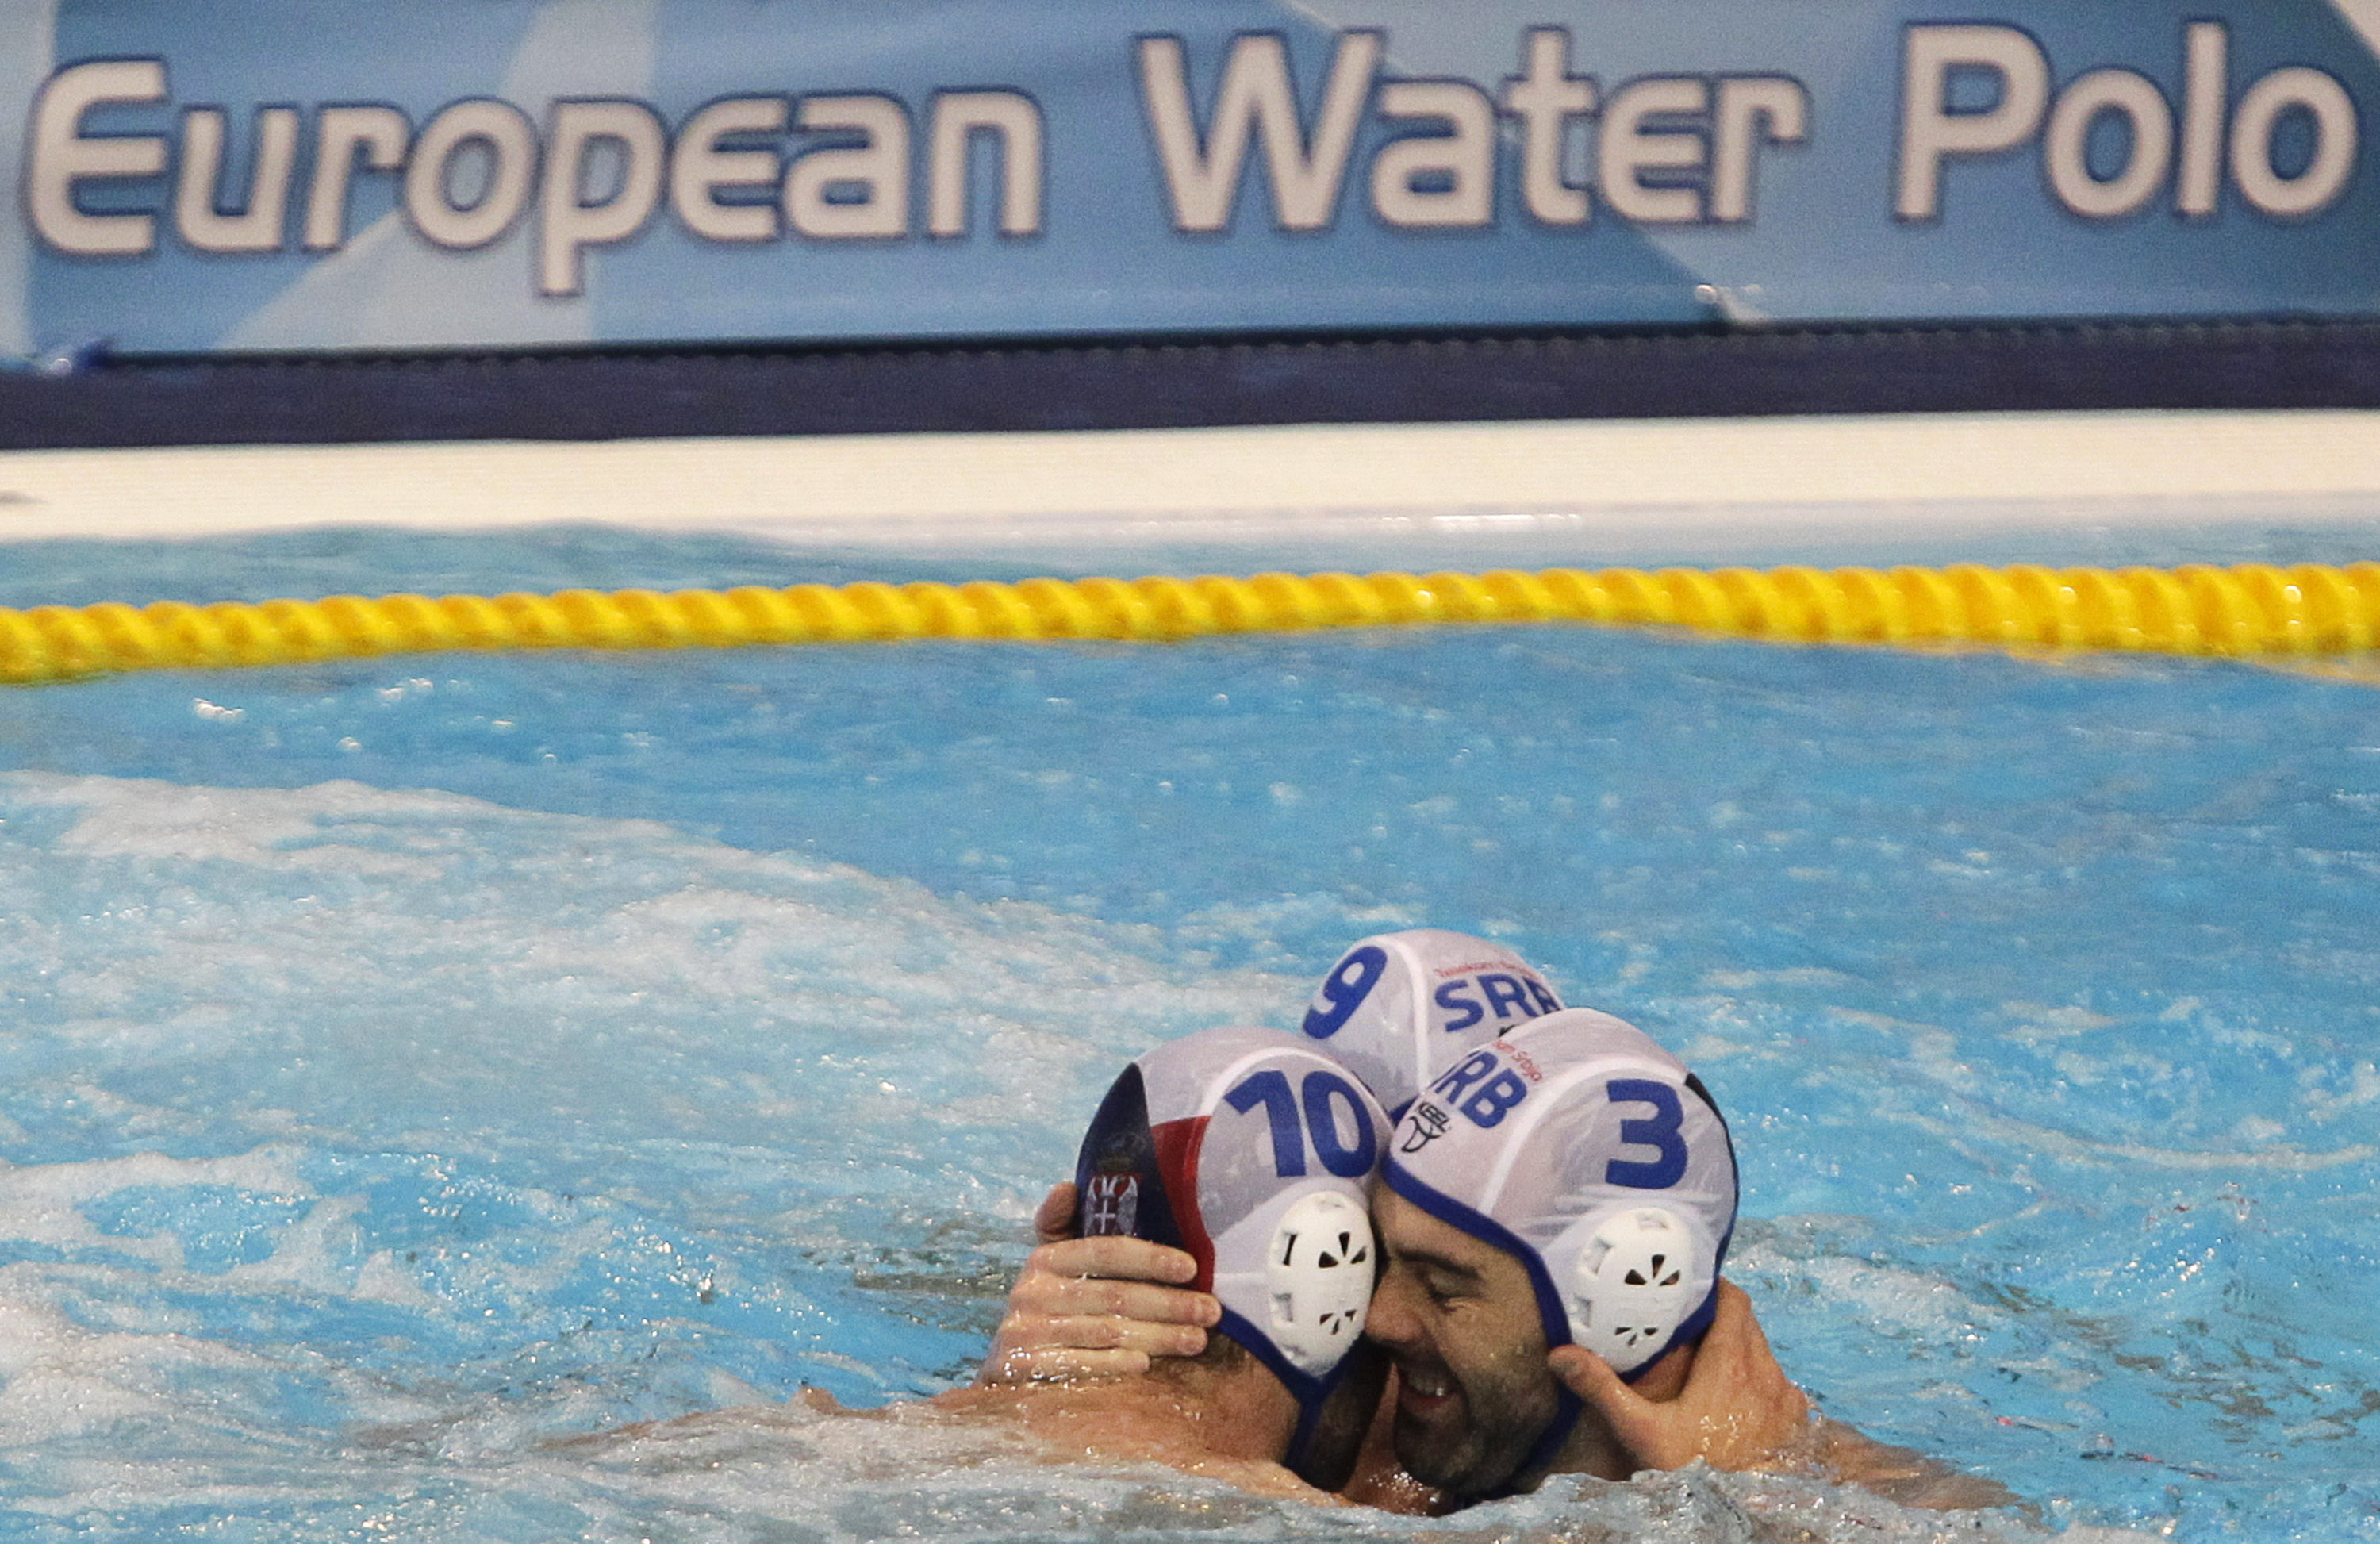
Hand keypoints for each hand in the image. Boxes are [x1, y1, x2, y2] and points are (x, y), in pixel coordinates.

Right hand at [973, 1182, 1222, 1385]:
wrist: (1003, 1377)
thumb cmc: (1047, 1314)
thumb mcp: (1051, 1271)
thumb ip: (1065, 1230)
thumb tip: (1067, 1186)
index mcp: (1045, 1260)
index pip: (1105, 1251)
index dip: (1150, 1257)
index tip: (1192, 1268)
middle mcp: (1031, 1291)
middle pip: (1114, 1295)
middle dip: (1170, 1304)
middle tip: (1211, 1312)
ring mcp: (1025, 1331)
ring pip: (1106, 1331)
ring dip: (1158, 1336)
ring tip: (1197, 1340)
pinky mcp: (1023, 1369)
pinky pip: (1081, 1364)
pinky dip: (1115, 1363)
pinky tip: (1147, 1364)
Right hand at [1548, 1280, 1814, 1474]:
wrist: (1744, 1513)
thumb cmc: (1694, 1469)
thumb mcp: (1641, 1431)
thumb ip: (1603, 1389)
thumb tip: (1560, 1355)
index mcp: (1729, 1363)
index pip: (1734, 1301)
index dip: (1717, 1289)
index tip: (1695, 1290)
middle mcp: (1764, 1372)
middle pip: (1749, 1323)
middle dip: (1724, 1317)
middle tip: (1694, 1324)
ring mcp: (1785, 1397)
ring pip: (1765, 1352)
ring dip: (1743, 1347)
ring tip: (1713, 1361)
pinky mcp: (1797, 1420)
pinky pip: (1781, 1382)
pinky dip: (1761, 1378)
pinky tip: (1741, 1398)